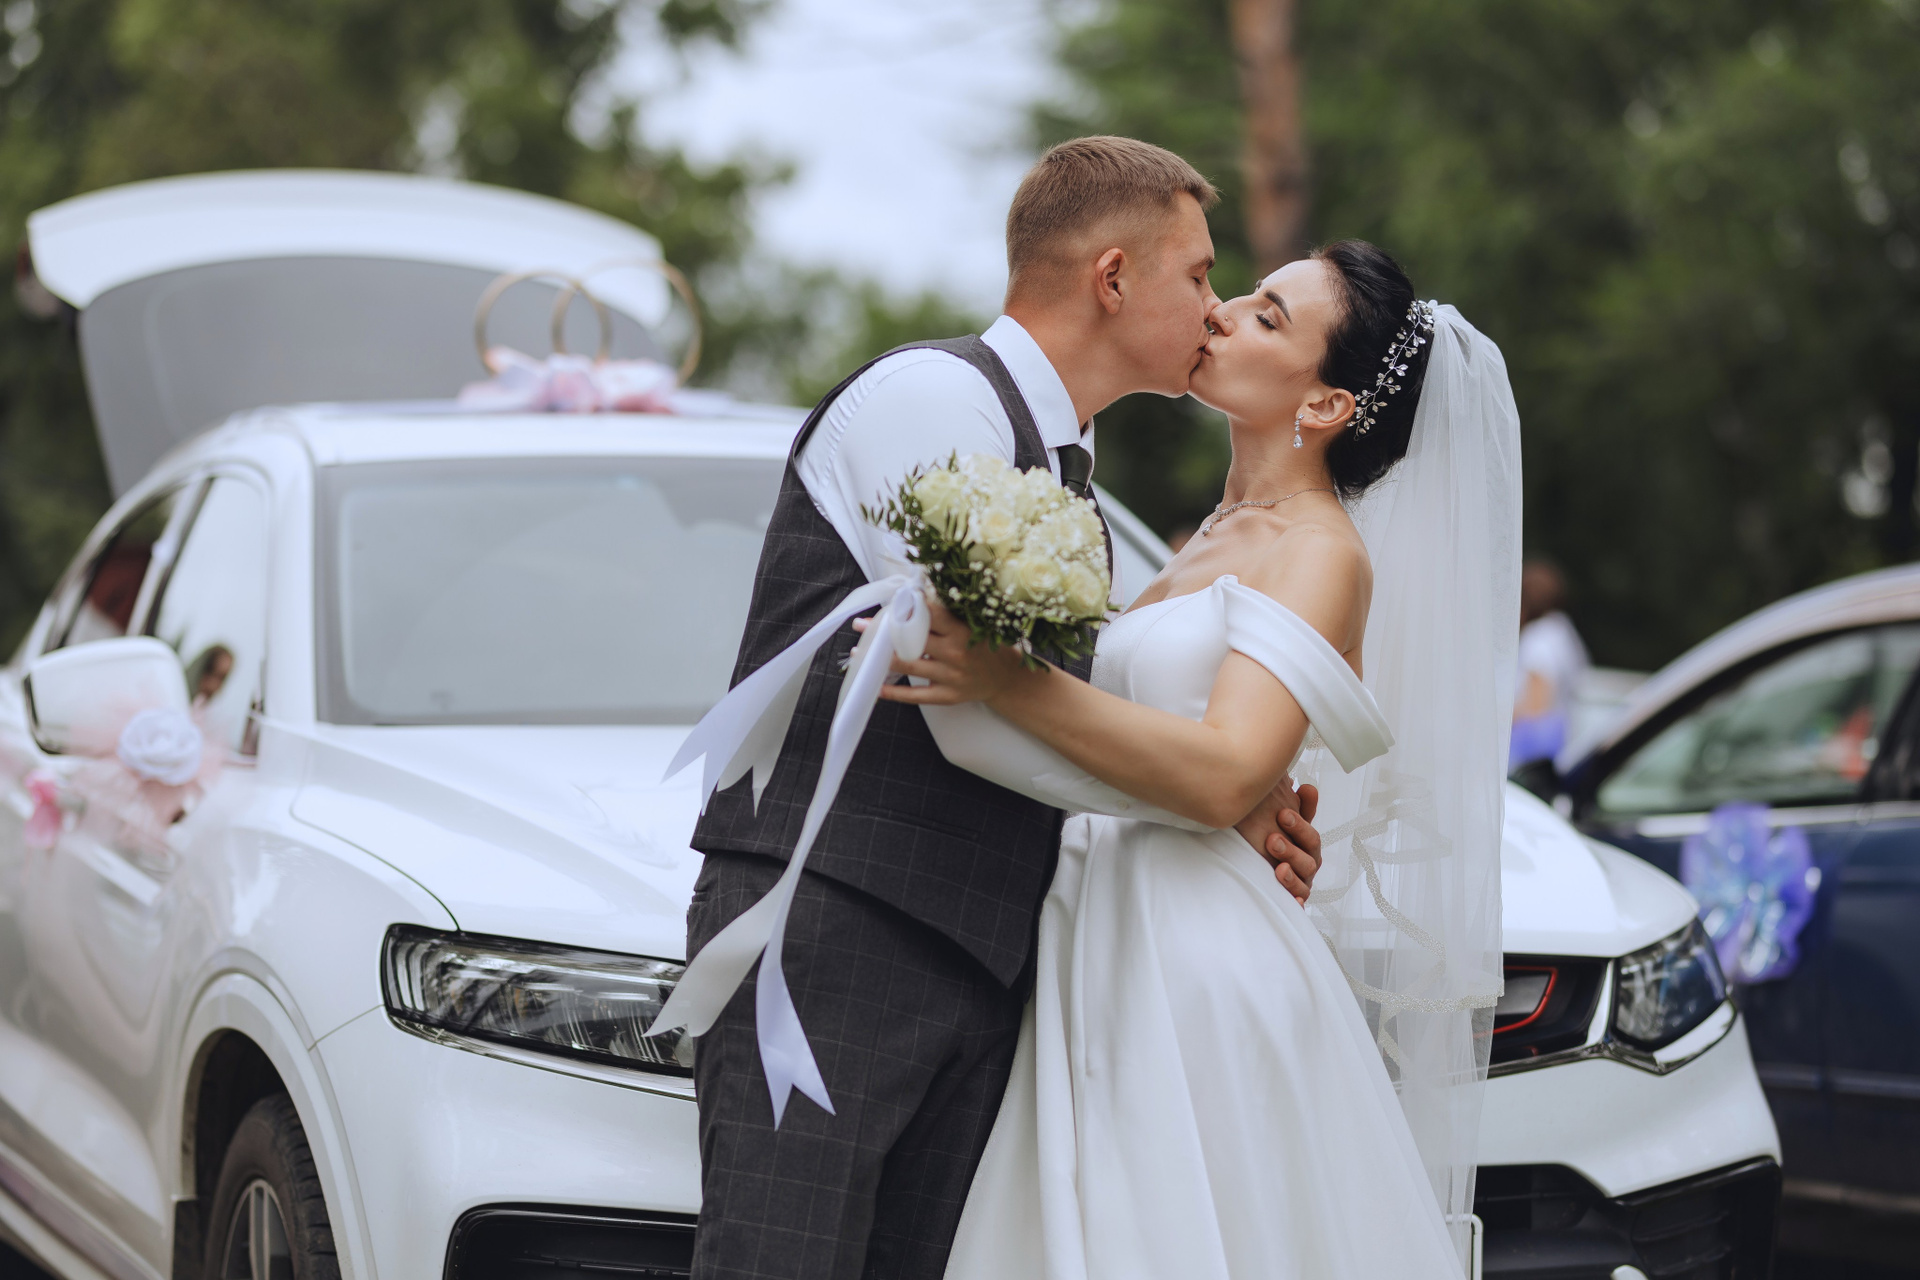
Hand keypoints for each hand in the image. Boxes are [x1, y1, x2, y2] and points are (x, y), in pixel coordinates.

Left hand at [869, 594, 1040, 706]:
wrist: (1008, 680)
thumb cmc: (987, 646)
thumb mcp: (976, 624)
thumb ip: (949, 614)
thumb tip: (916, 596)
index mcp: (963, 631)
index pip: (932, 614)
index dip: (910, 606)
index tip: (890, 600)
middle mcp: (956, 653)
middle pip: (914, 640)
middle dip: (886, 631)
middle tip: (862, 625)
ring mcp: (951, 677)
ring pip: (910, 666)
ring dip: (882, 659)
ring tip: (860, 652)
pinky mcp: (948, 696)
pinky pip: (917, 696)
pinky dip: (895, 693)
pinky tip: (876, 688)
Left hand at [1234, 780, 1321, 904]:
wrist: (1257, 861)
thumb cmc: (1270, 835)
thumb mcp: (1280, 818)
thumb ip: (1292, 803)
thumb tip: (1301, 785)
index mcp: (1306, 843)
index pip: (1309, 835)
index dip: (1299, 825)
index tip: (1281, 814)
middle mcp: (1307, 863)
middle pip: (1308, 858)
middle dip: (1291, 849)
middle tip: (1272, 840)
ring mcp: (1301, 882)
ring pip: (1304, 882)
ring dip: (1292, 875)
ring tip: (1279, 869)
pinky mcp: (1293, 899)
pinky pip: (1299, 904)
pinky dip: (1298, 902)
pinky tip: (1294, 901)